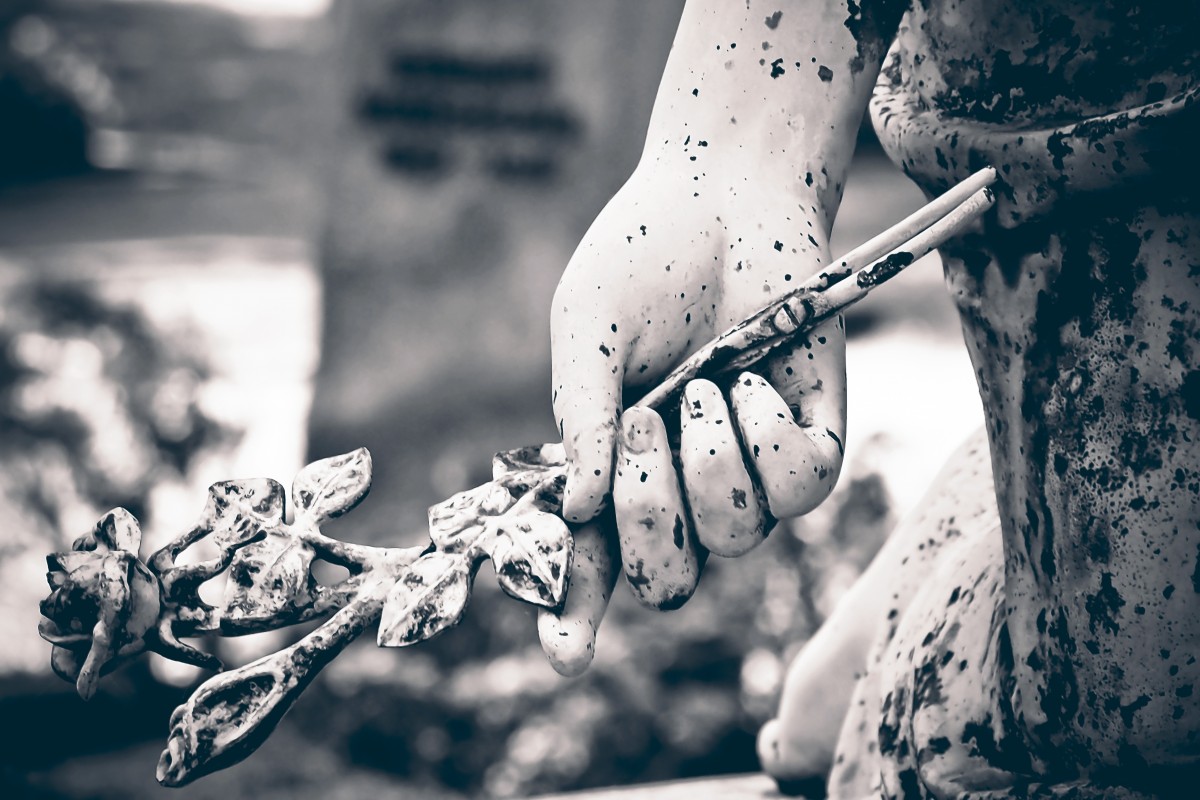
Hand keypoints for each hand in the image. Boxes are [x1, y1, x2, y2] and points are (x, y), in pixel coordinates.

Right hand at [538, 160, 846, 675]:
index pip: (591, 566)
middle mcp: (680, 489)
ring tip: (701, 383)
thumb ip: (577, 416)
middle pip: (668, 579)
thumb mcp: (587, 332)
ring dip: (707, 462)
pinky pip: (798, 491)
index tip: (563, 655)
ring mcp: (748, 475)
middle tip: (640, 424)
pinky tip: (749, 380)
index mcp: (612, 471)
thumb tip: (576, 511)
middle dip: (649, 514)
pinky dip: (765, 437)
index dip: (573, 617)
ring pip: (735, 537)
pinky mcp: (810, 448)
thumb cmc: (643, 261)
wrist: (727, 198)